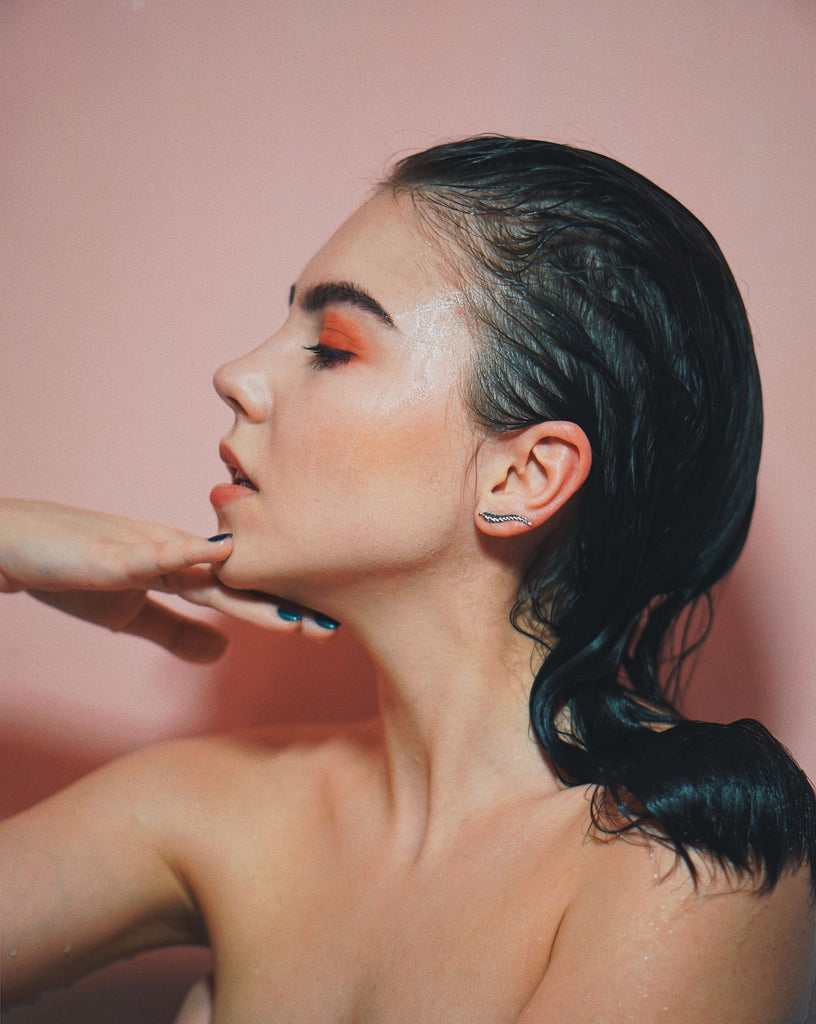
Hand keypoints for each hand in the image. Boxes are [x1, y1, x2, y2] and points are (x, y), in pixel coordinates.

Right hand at [0, 500, 338, 659]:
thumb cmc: (74, 573)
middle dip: (281, 606)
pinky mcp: (111, 553)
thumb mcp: (131, 614)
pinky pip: (148, 554)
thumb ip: (176, 631)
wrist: (17, 546)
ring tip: (289, 610)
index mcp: (182, 569)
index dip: (280, 610)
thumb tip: (223, 654)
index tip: (325, 630)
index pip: (241, 594)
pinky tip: (212, 555)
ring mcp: (146, 548)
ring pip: (206, 569)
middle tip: (328, 629)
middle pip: (238, 582)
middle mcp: (175, 553)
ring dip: (249, 587)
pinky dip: (180, 554)